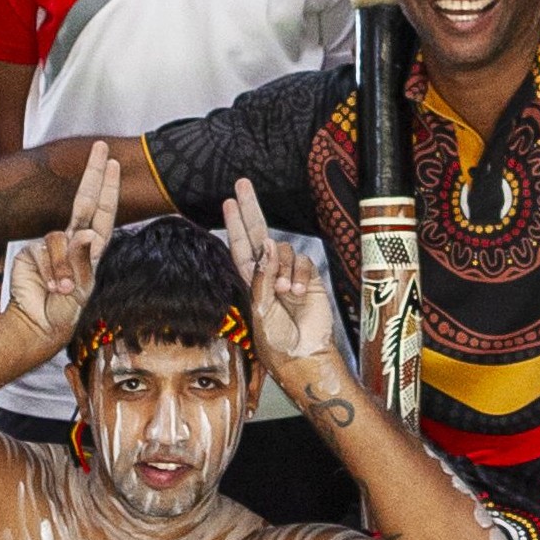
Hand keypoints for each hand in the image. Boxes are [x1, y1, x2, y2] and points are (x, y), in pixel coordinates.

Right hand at [6, 143, 118, 350]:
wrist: (38, 326)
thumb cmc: (65, 310)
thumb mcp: (81, 289)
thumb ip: (83, 261)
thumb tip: (86, 234)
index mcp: (93, 249)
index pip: (103, 212)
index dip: (108, 187)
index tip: (112, 162)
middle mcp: (73, 242)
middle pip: (84, 201)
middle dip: (93, 173)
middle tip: (100, 146)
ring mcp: (51, 245)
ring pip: (60, 239)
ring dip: (63, 266)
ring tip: (61, 289)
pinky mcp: (30, 252)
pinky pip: (43, 252)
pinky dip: (49, 271)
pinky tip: (48, 286)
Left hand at [223, 180, 333, 368]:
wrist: (304, 355)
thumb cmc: (277, 341)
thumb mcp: (261, 311)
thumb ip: (262, 278)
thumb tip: (267, 246)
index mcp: (251, 281)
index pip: (241, 246)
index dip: (235, 224)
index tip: (229, 201)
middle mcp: (269, 274)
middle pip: (259, 233)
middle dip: (251, 208)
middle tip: (243, 184)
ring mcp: (290, 275)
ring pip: (285, 250)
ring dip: (283, 267)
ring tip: (285, 292)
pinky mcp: (310, 279)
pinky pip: (304, 262)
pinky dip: (301, 274)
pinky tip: (298, 291)